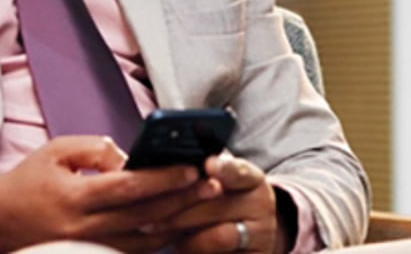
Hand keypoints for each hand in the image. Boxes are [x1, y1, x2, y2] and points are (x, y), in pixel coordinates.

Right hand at [0, 136, 221, 252]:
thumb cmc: (28, 181)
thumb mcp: (56, 152)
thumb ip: (94, 149)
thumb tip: (129, 156)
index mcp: (75, 197)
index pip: (129, 187)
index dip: (164, 178)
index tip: (191, 168)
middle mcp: (84, 229)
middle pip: (145, 216)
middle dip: (182, 199)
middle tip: (213, 184)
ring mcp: (88, 249)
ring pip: (144, 240)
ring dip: (177, 222)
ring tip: (204, 204)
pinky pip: (132, 253)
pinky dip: (158, 240)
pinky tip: (178, 224)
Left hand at [161, 153, 284, 253]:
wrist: (245, 241)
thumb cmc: (217, 207)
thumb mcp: (214, 187)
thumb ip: (196, 178)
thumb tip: (159, 171)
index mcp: (250, 178)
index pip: (239, 170)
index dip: (225, 168)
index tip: (208, 164)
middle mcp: (261, 203)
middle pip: (219, 205)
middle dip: (178, 213)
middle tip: (147, 220)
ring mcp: (262, 234)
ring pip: (220, 237)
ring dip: (186, 240)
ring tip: (161, 237)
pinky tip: (180, 250)